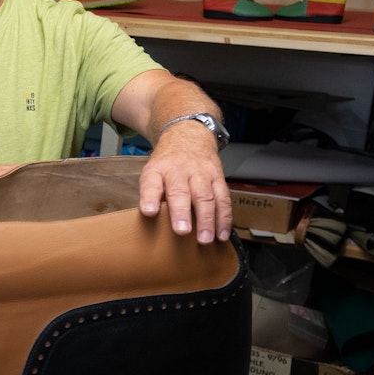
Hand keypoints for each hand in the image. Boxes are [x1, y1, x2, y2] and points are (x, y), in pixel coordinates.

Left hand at [137, 128, 231, 243]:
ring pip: (206, 196)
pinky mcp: (218, 177)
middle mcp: (179, 170)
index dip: (149, 198)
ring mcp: (201, 173)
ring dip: (207, 220)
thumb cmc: (167, 163)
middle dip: (182, 212)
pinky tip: (222, 233)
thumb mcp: (152, 173)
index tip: (148, 211)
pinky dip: (224, 218)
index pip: (151, 183)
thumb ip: (151, 194)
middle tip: (182, 231)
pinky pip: (223, 198)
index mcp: (158, 170)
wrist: (188, 135)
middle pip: (181, 191)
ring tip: (206, 239)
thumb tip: (152, 220)